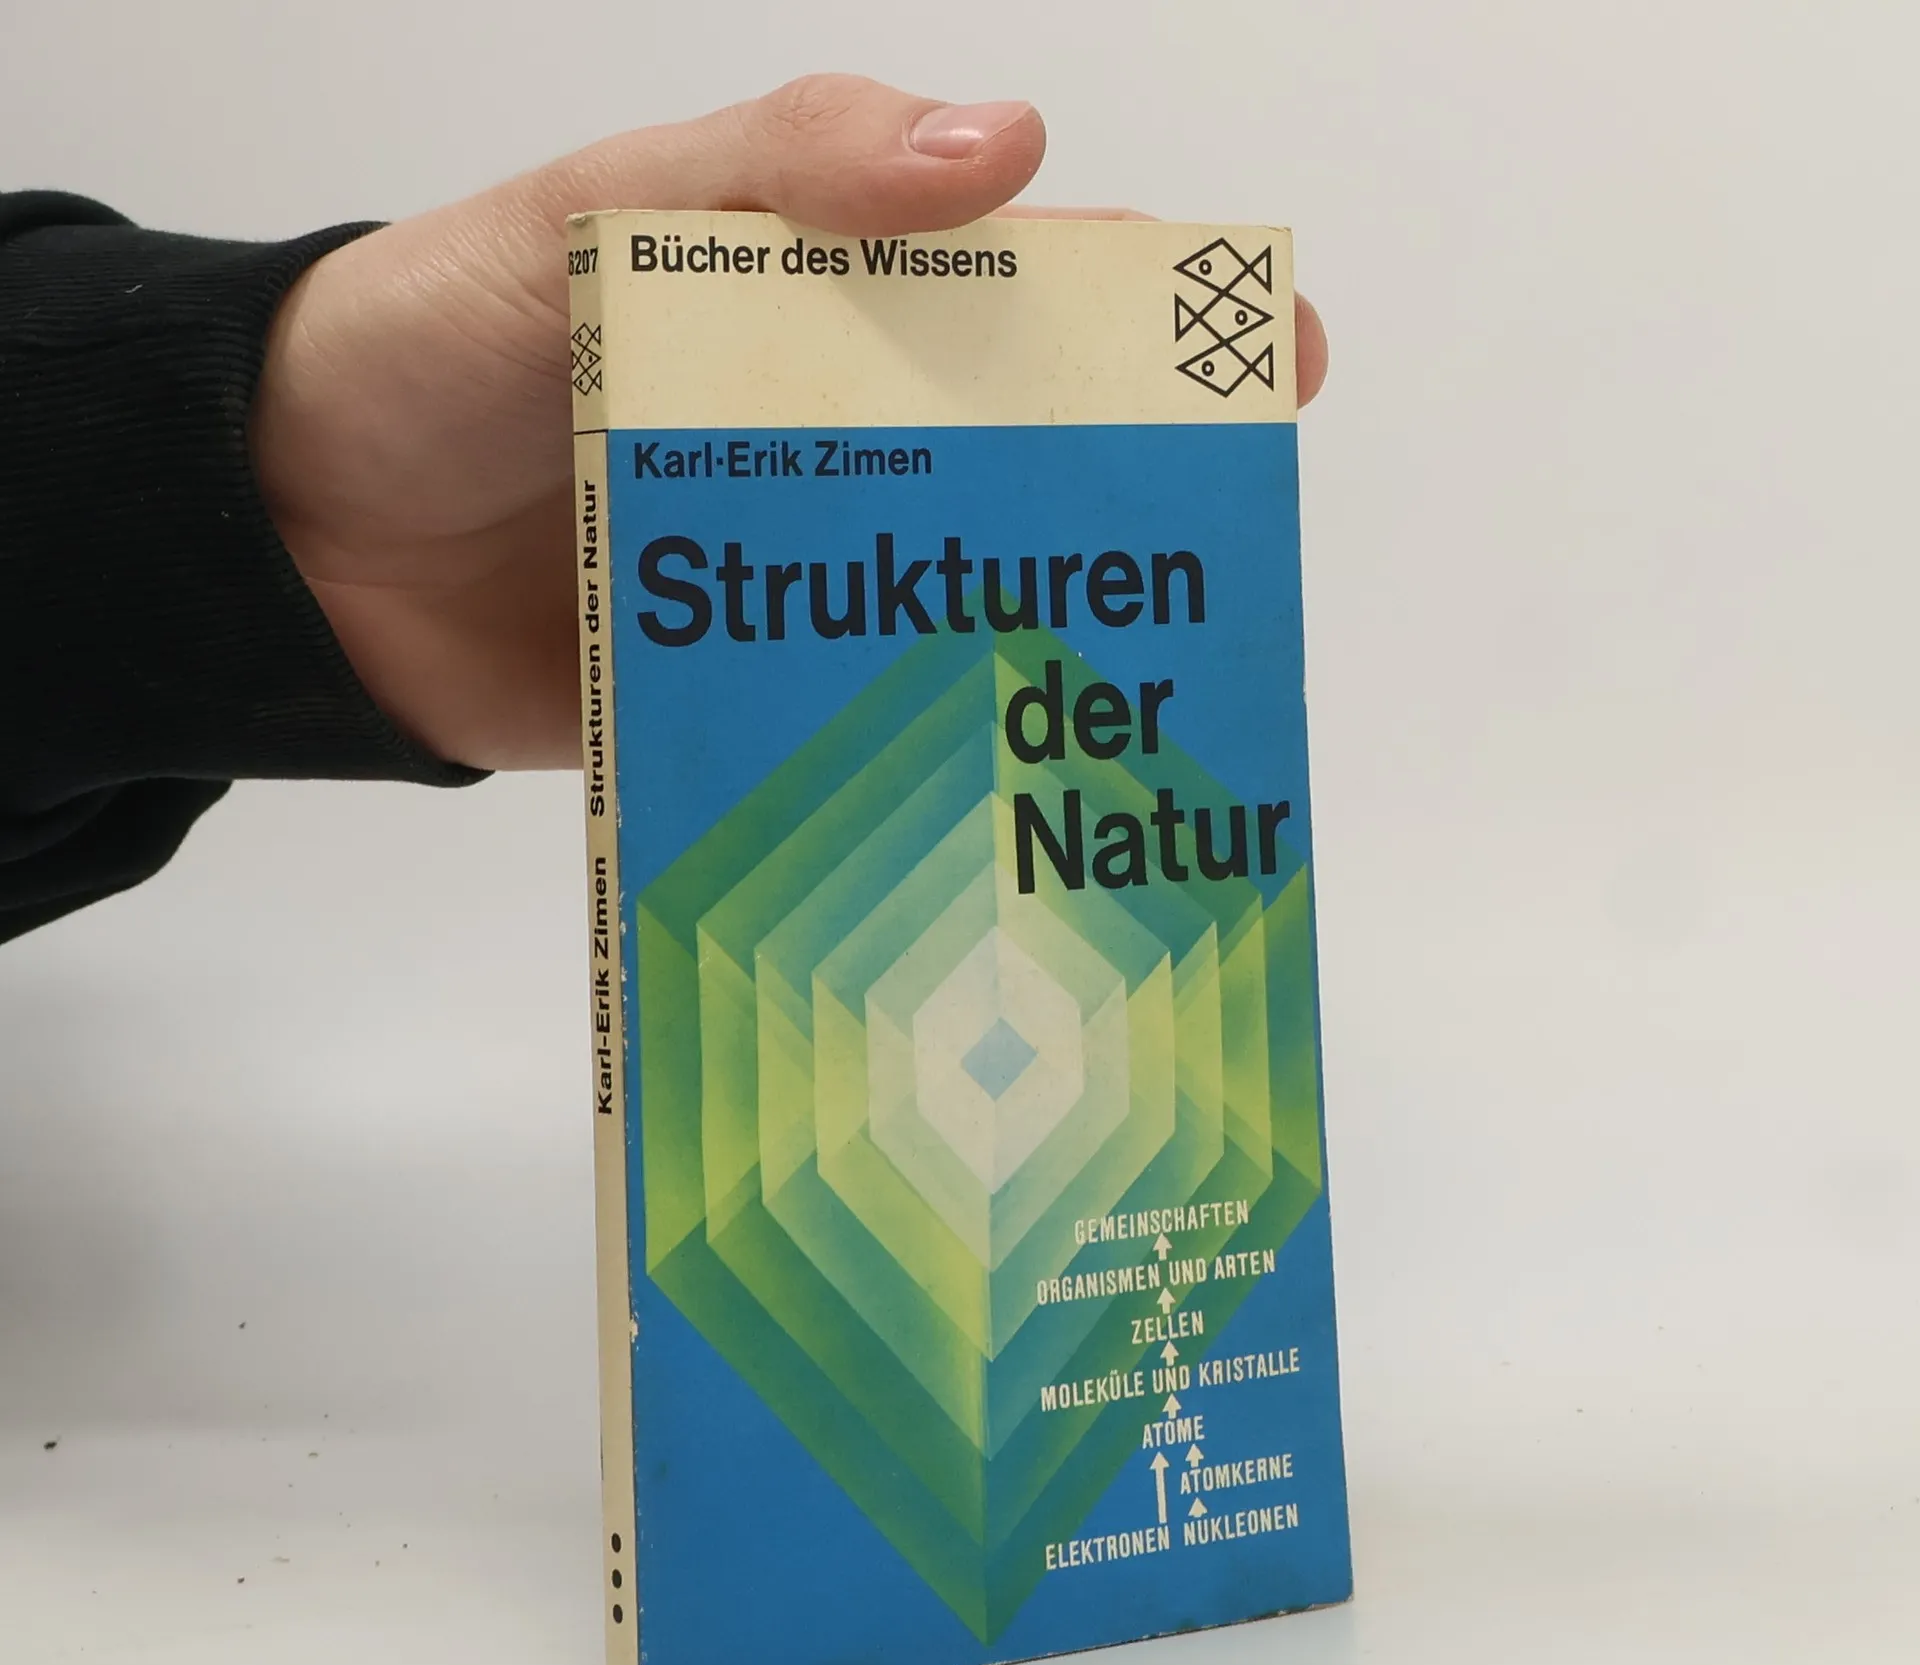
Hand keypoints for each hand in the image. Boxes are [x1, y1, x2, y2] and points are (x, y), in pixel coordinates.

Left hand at [250, 75, 1329, 769]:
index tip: (1274, 354)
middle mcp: (828, 450)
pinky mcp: (742, 703)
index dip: (1153, 315)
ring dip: (1050, 645)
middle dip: (1134, 504)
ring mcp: (793, 588)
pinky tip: (1009, 797)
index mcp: (815, 311)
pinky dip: (924, 756)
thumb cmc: (436, 339)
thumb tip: (1005, 149)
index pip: (1017, 292)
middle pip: (1013, 467)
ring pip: (952, 606)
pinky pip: (853, 726)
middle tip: (1235, 560)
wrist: (289, 536)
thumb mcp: (595, 211)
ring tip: (1156, 701)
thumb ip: (780, 171)